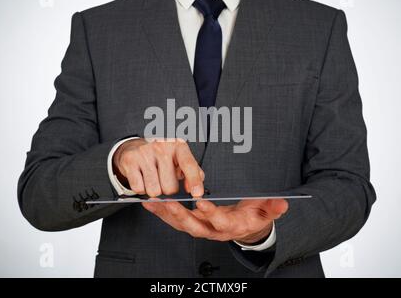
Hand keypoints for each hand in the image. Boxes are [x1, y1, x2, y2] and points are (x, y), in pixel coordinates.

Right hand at [113, 138, 204, 196]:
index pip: (188, 164)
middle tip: (164, 177)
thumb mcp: (181, 160)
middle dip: (168, 188)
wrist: (136, 148)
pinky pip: (139, 188)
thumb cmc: (162, 156)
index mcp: (177, 146)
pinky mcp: (130, 161)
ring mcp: (145, 153)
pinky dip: (141, 188)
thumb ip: (194, 173)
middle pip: (170, 187)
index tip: (197, 194)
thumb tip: (195, 189)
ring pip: (154, 191)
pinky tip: (142, 177)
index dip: (194, 181)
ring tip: (153, 177)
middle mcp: (162, 146)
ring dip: (154, 190)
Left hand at [142, 198, 288, 243]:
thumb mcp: (266, 212)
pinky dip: (161, 213)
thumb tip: (283, 203)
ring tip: (152, 202)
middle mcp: (214, 231)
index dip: (212, 214)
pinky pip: (174, 220)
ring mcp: (202, 228)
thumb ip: (273, 208)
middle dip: (180, 216)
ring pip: (181, 225)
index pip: (220, 222)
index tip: (202, 202)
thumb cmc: (253, 217)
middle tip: (168, 203)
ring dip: (166, 214)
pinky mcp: (193, 224)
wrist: (245, 227)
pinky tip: (150, 204)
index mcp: (231, 227)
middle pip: (195, 227)